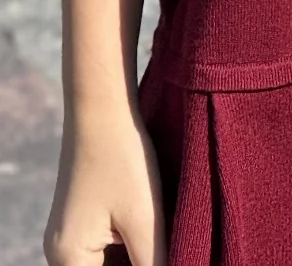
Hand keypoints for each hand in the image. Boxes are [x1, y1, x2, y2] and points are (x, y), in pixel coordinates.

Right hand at [44, 106, 165, 265]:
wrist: (102, 104)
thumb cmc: (123, 159)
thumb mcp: (145, 220)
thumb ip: (155, 264)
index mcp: (68, 260)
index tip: (163, 256)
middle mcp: (60, 252)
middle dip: (138, 265)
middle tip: (169, 247)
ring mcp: (68, 233)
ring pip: (109, 263)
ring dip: (135, 257)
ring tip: (164, 237)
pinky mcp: (80, 217)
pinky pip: (105, 247)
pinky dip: (129, 246)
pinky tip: (154, 231)